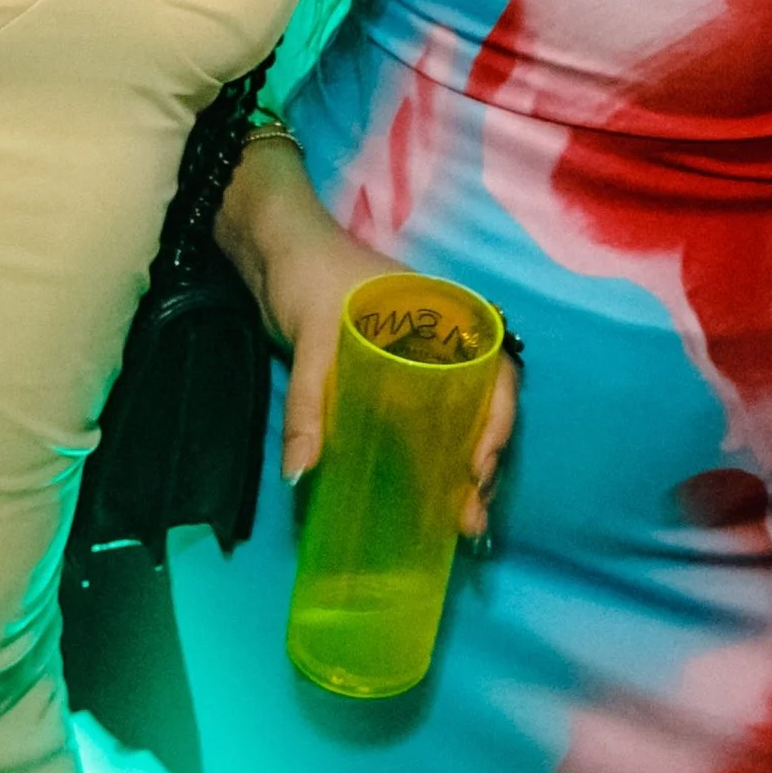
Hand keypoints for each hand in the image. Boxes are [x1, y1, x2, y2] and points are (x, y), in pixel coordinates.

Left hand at [255, 194, 518, 540]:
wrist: (274, 251)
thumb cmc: (311, 276)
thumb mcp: (312, 337)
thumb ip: (308, 404)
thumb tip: (301, 475)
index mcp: (446, 320)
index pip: (495, 372)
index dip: (497, 422)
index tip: (475, 468)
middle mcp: (443, 346)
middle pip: (483, 407)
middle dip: (483, 464)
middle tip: (469, 516)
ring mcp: (417, 367)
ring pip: (458, 420)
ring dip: (462, 469)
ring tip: (459, 521)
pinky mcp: (387, 385)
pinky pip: (423, 424)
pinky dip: (431, 460)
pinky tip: (425, 497)